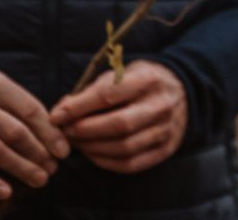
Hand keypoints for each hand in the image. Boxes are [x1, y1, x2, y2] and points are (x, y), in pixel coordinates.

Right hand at [0, 66, 69, 199]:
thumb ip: (14, 100)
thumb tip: (53, 128)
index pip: (28, 109)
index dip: (49, 132)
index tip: (63, 150)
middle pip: (14, 132)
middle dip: (38, 153)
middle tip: (52, 168)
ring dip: (20, 168)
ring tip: (39, 178)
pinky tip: (5, 191)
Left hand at [50, 60, 187, 173]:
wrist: (180, 94)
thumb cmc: (140, 82)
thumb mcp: (121, 74)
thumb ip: (91, 91)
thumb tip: (61, 112)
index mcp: (149, 79)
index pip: (110, 94)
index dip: (79, 107)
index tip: (56, 116)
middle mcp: (161, 105)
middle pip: (119, 124)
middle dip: (85, 131)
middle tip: (65, 132)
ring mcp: (166, 129)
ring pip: (124, 147)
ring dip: (93, 148)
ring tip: (76, 143)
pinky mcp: (165, 149)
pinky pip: (131, 163)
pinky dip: (106, 162)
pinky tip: (92, 154)